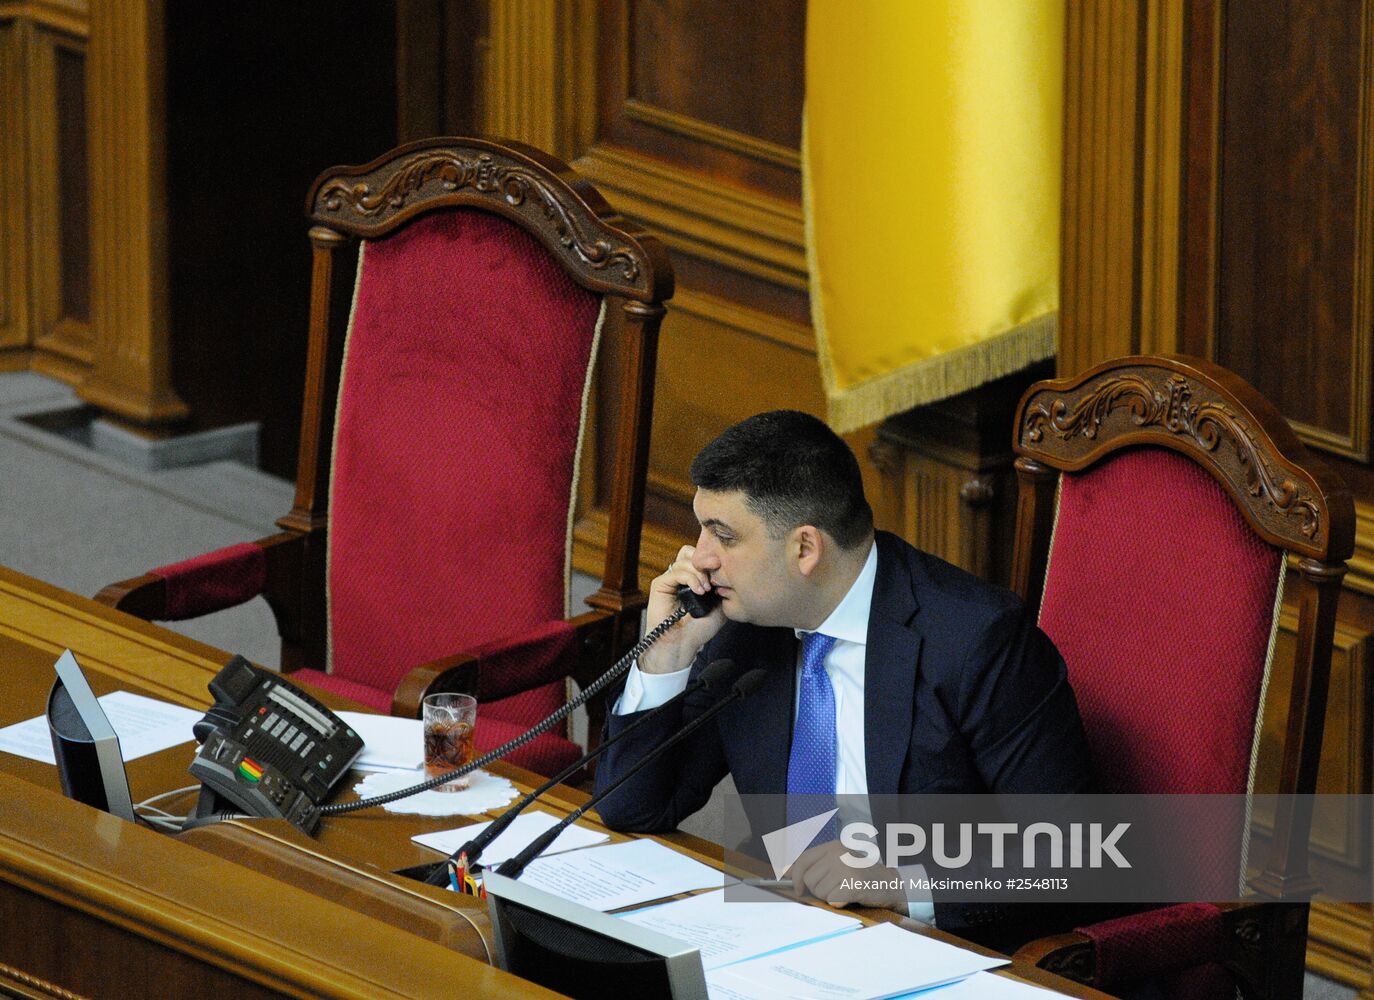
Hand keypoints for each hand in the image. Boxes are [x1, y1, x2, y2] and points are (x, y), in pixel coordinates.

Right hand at [638, 546, 725, 674]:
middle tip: (717, 573)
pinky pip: (676, 571)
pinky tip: (699, 591)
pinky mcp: (660, 584)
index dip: (714, 559)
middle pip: (692, 552)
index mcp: (694, 579)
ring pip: (685, 559)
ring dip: (699, 572)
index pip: (702, 557)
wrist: (681, 645)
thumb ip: (723, 588)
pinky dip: (690, 578)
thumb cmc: (698, 629)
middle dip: (706, 561)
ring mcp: (670, 579)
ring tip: (707, 589)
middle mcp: (681, 576)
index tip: (726, 568)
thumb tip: (727, 570)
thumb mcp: (720, 606)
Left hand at [790, 840, 906, 911]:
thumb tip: (785, 871)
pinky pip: (833, 900)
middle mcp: (838, 853)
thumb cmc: (860, 876)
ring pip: (820, 892)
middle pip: (809, 880)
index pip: (803, 860)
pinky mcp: (854, 883)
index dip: (794, 876)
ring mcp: (846, 867)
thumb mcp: (837, 863)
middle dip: (819, 890)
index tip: (797, 889)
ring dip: (830, 897)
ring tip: (844, 890)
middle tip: (836, 888)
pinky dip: (840, 903)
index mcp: (832, 846)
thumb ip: (814, 865)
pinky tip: (851, 896)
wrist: (890, 884)